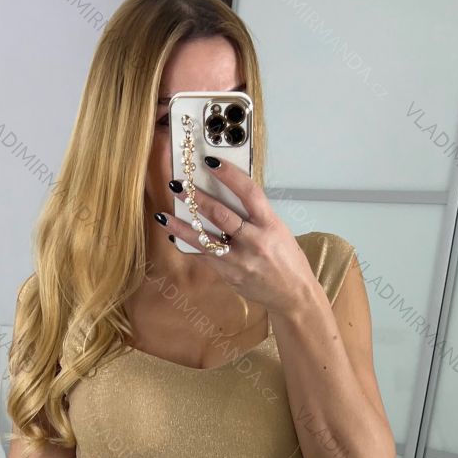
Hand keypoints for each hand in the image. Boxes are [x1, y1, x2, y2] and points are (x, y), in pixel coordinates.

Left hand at [164, 159, 319, 318]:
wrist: (293, 294)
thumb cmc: (286, 259)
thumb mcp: (277, 230)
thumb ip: (255, 215)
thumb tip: (228, 195)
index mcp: (269, 224)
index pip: (248, 192)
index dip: (229, 175)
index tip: (211, 162)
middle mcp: (254, 241)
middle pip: (221, 215)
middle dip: (197, 199)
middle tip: (178, 186)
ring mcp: (240, 260)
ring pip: (205, 239)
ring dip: (182, 226)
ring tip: (164, 215)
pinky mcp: (230, 275)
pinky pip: (205, 257)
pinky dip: (189, 246)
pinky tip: (175, 238)